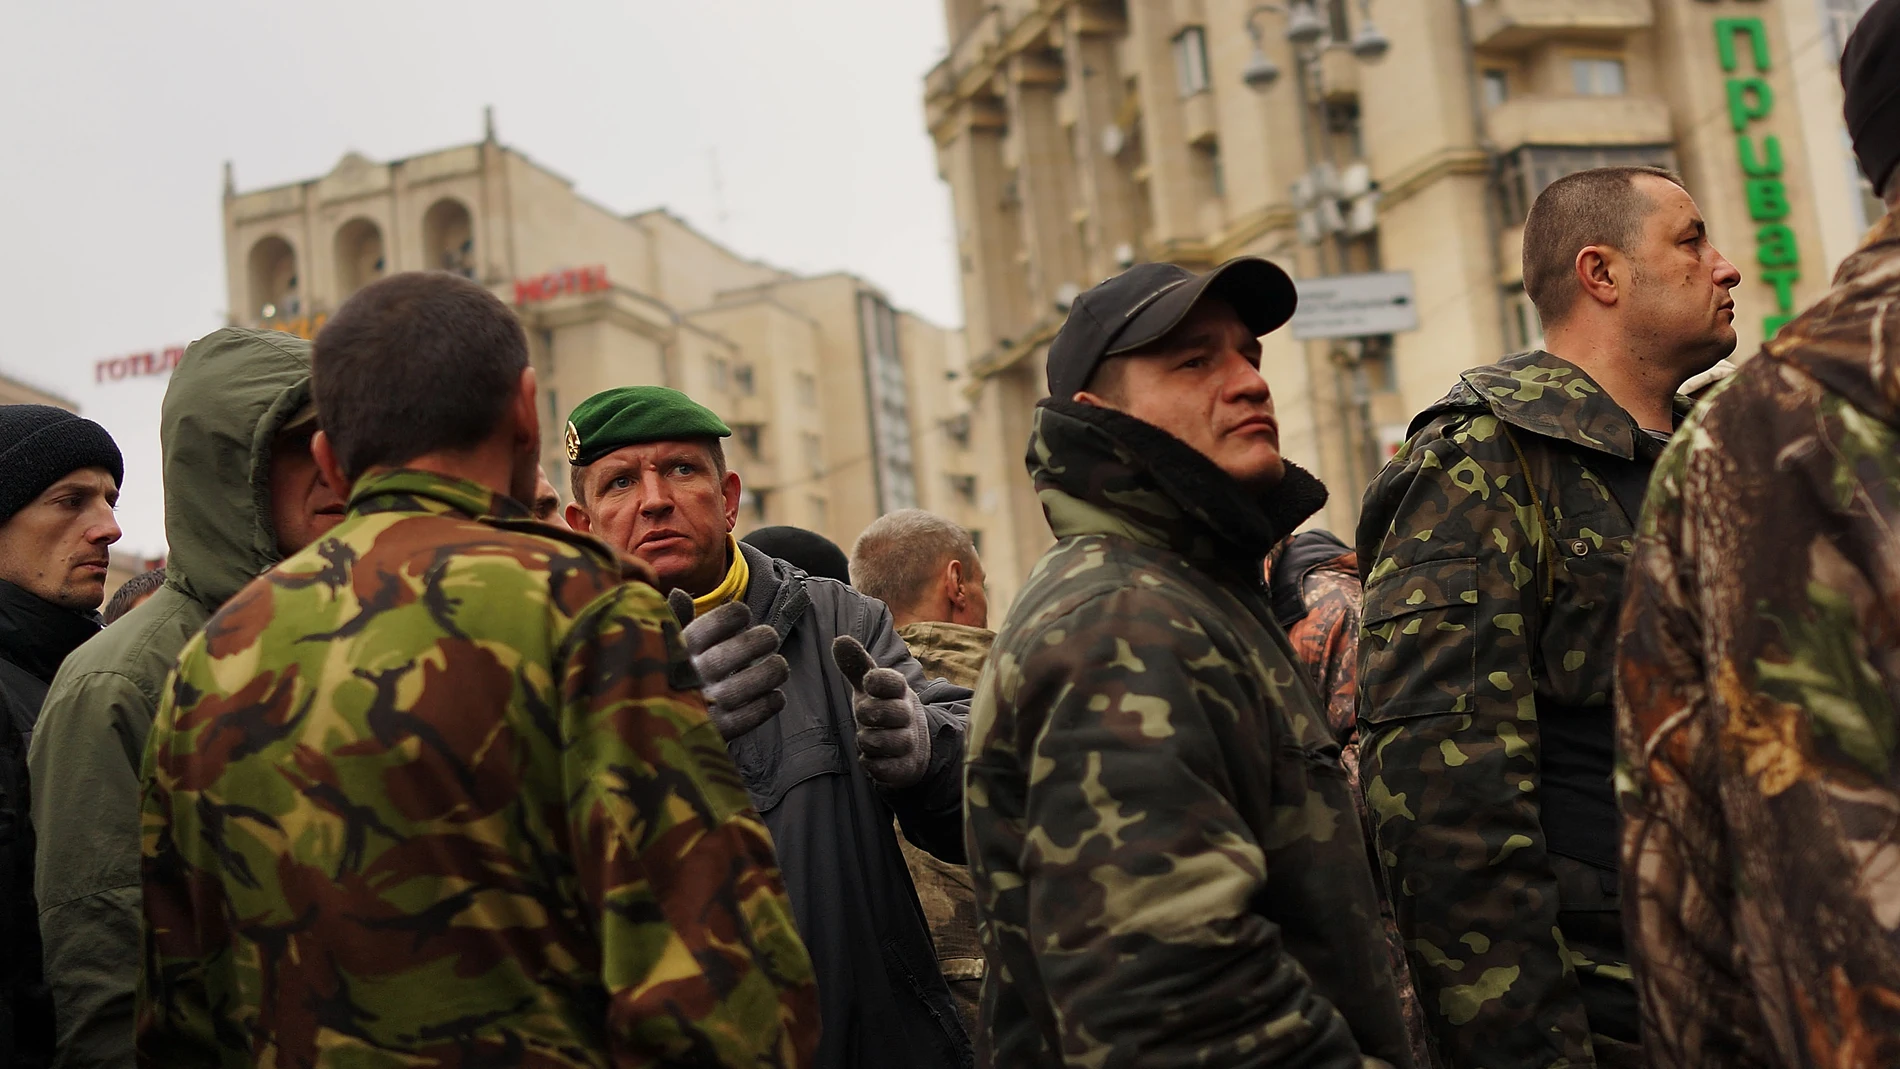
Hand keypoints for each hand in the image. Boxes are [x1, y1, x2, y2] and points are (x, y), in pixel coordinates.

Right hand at [669, 590, 788, 740]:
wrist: (650, 730)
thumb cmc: (662, 678)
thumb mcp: (660, 647)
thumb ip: (673, 621)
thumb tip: (680, 592)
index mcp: (675, 653)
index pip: (707, 627)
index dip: (731, 616)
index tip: (744, 614)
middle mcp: (688, 678)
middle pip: (729, 656)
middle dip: (758, 641)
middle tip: (771, 637)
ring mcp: (702, 706)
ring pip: (742, 688)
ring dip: (768, 674)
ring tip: (780, 666)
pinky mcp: (714, 733)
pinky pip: (745, 720)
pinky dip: (765, 707)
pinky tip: (776, 697)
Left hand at [831, 635, 930, 787]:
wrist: (913, 744)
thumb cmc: (884, 708)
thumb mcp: (869, 686)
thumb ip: (856, 664)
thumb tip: (840, 639)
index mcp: (899, 691)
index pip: (893, 681)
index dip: (878, 680)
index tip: (868, 682)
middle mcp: (907, 715)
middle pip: (891, 712)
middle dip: (870, 713)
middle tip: (863, 714)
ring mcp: (908, 742)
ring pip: (888, 742)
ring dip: (869, 740)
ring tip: (865, 737)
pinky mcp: (905, 767)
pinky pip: (888, 769)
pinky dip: (874, 765)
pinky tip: (869, 759)